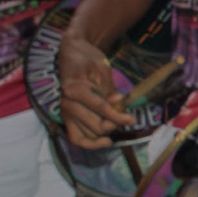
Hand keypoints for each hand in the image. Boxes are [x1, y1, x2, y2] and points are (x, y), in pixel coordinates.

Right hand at [57, 33, 136, 147]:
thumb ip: (109, 90)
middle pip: (95, 126)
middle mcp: (67, 105)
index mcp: (75, 90)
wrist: (67, 53)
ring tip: (116, 125)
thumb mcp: (102, 69)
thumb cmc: (86, 58)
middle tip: (125, 118)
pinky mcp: (66, 118)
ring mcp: (65, 113)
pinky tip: (105, 141)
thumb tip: (118, 104)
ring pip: (88, 135)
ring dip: (104, 133)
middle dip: (113, 124)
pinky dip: (90, 143)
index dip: (119, 117)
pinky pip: (76, 138)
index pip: (101, 109)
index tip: (132, 119)